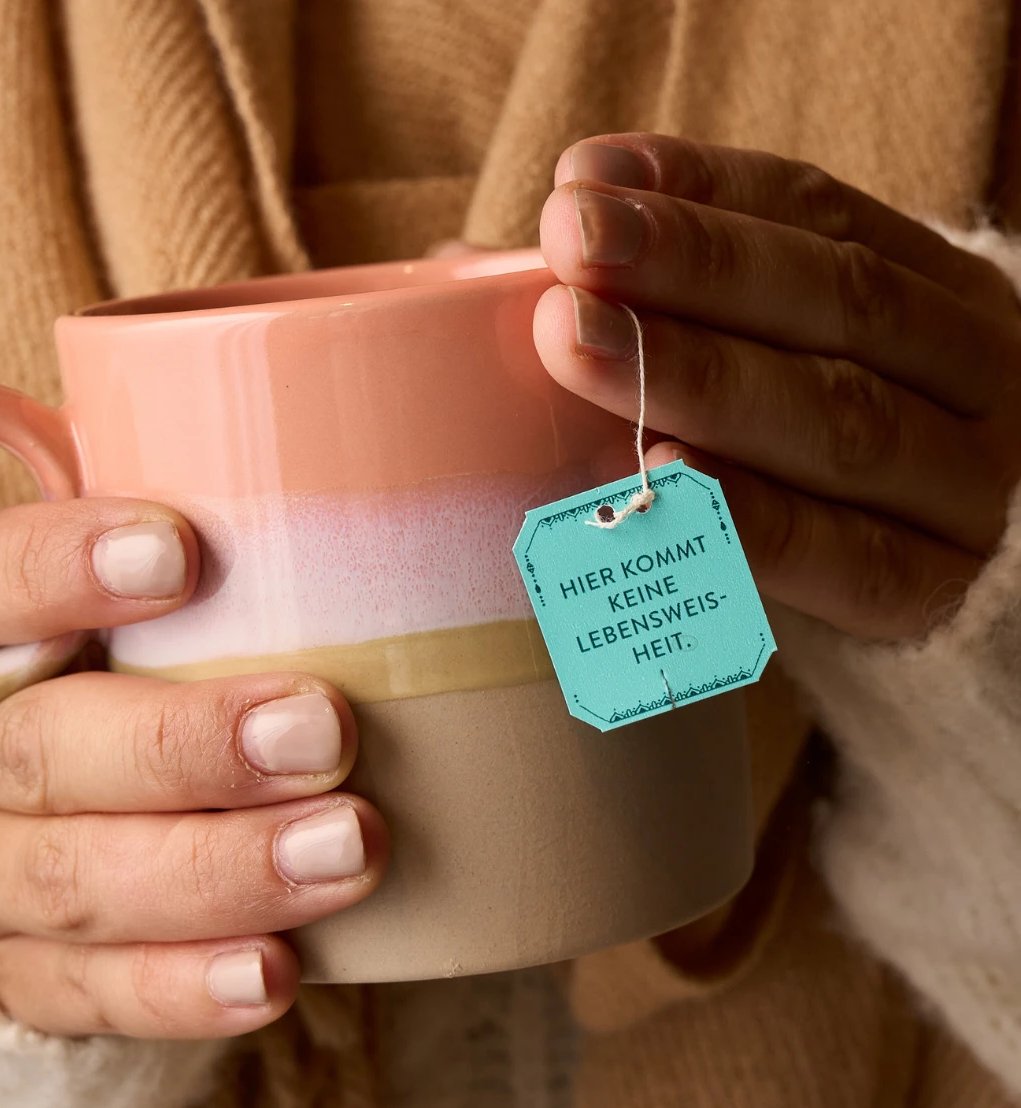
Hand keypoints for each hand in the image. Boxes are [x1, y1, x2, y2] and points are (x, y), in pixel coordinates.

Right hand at [0, 499, 386, 1037]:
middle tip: (319, 732)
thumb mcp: (137, 608)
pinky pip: (93, 995)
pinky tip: (276, 973)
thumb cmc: (116, 679)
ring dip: (216, 870)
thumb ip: (222, 549)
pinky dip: (185, 987)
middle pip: (41, 751)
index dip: (63, 568)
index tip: (182, 555)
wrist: (13, 828)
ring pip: (74, 882)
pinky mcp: (19, 976)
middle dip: (187, 746)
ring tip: (344, 850)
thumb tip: (414, 470)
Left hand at [535, 134, 1020, 638]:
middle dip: (695, 268)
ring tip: (575, 340)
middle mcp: (977, 377)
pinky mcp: (928, 592)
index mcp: (941, 293)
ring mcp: (964, 489)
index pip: (823, 217)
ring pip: (839, 419)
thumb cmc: (803, 451)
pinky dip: (748, 511)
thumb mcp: (779, 354)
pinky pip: (840, 552)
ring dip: (701, 373)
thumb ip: (675, 305)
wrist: (912, 574)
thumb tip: (474, 275)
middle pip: (838, 305)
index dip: (704, 193)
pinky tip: (662, 468)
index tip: (585, 179)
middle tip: (571, 245)